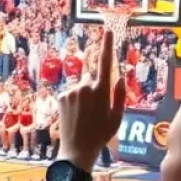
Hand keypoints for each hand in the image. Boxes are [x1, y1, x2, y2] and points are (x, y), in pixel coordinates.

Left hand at [57, 29, 125, 169]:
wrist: (77, 150)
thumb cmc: (101, 135)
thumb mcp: (117, 117)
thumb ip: (120, 95)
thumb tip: (120, 77)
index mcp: (101, 91)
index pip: (105, 63)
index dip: (106, 45)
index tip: (107, 31)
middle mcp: (85, 87)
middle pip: (92, 78)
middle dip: (95, 87)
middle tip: (96, 109)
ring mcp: (71, 91)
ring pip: (81, 86)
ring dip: (83, 95)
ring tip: (84, 116)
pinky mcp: (61, 96)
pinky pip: (71, 92)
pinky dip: (74, 100)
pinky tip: (75, 115)